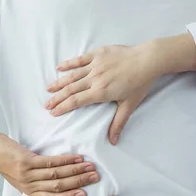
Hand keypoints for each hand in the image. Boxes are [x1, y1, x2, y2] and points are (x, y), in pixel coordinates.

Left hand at [0, 132, 99, 195]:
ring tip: (90, 167)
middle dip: (78, 183)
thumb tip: (57, 177)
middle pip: (58, 187)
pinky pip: (50, 162)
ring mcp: (28, 174)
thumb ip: (37, 179)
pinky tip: (76, 158)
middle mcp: (29, 185)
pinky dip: (65, 160)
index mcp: (29, 191)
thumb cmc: (6, 161)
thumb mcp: (21, 176)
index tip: (84, 195)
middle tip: (95, 178)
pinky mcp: (26, 162)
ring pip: (56, 175)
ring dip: (75, 171)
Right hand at [45, 43, 162, 144]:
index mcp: (100, 92)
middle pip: (70, 90)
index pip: (76, 101)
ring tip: (49, 89)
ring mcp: (95, 65)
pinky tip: (59, 67)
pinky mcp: (98, 54)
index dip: (63, 107)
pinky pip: (80, 59)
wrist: (148, 60)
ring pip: (72, 75)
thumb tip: (113, 141)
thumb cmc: (140, 83)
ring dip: (59, 83)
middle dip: (57, 98)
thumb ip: (118, 123)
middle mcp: (94, 79)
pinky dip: (69, 63)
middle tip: (46, 104)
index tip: (53, 112)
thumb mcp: (129, 105)